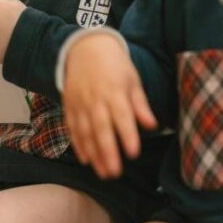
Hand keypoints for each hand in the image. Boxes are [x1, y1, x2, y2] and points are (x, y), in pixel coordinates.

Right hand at [62, 33, 155, 178]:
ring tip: (102, 172)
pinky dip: (77, 144)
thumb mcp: (132, 80)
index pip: (122, 117)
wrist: (84, 48)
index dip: (127, 135)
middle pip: (101, 129)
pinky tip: (85, 159)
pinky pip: (72, 127)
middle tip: (115, 173)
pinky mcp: (69, 106)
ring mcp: (80, 103)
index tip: (133, 154)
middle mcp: (95, 99)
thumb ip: (140, 105)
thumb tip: (153, 125)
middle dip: (108, 152)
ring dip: (93, 154)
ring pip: (85, 132)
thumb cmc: (115, 65)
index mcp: (114, 92)